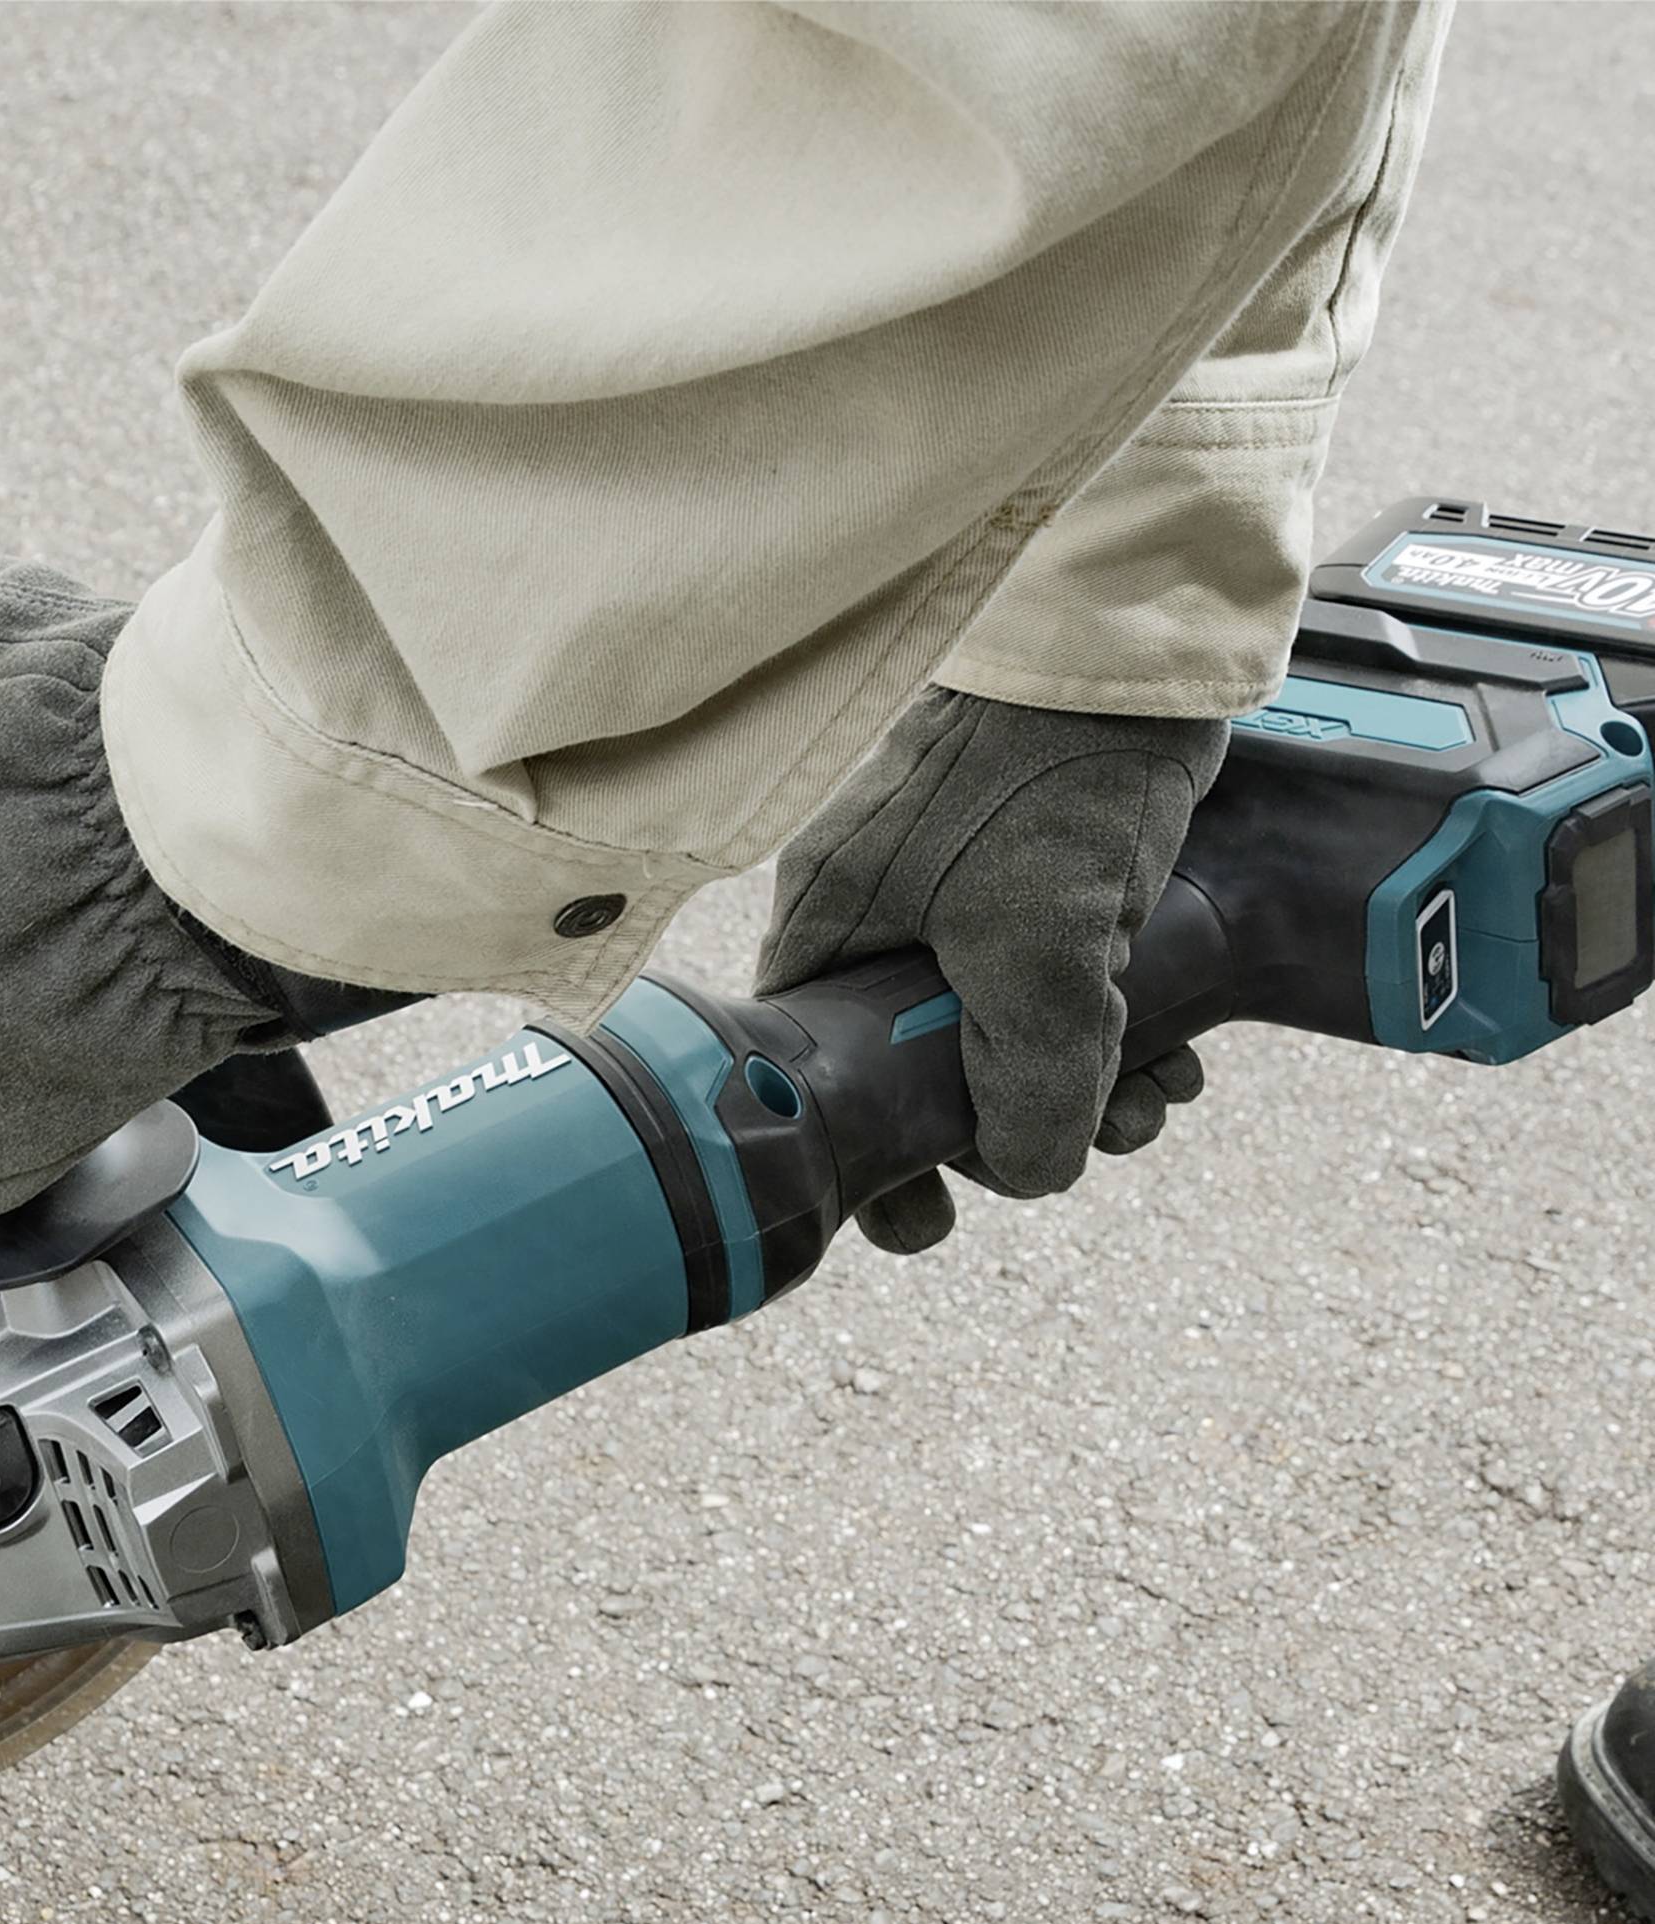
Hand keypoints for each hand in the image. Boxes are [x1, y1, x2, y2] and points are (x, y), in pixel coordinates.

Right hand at [756, 686, 1226, 1252]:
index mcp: (829, 930)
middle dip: (1012, 1126)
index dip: (875, 1159)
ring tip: (1153, 1100)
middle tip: (1083, 1144)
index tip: (932, 1215)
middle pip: (923, 1072)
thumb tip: (1030, 1176)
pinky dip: (1114, 1031)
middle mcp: (877, 918)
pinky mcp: (1036, 876)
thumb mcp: (1039, 954)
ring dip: (1083, 1087)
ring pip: (1002, 1037)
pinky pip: (1058, 989)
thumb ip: (1028, 1086)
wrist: (1140, 637)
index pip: (819, 1078)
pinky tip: (1175, 1053)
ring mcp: (957, 895)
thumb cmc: (1053, 776)